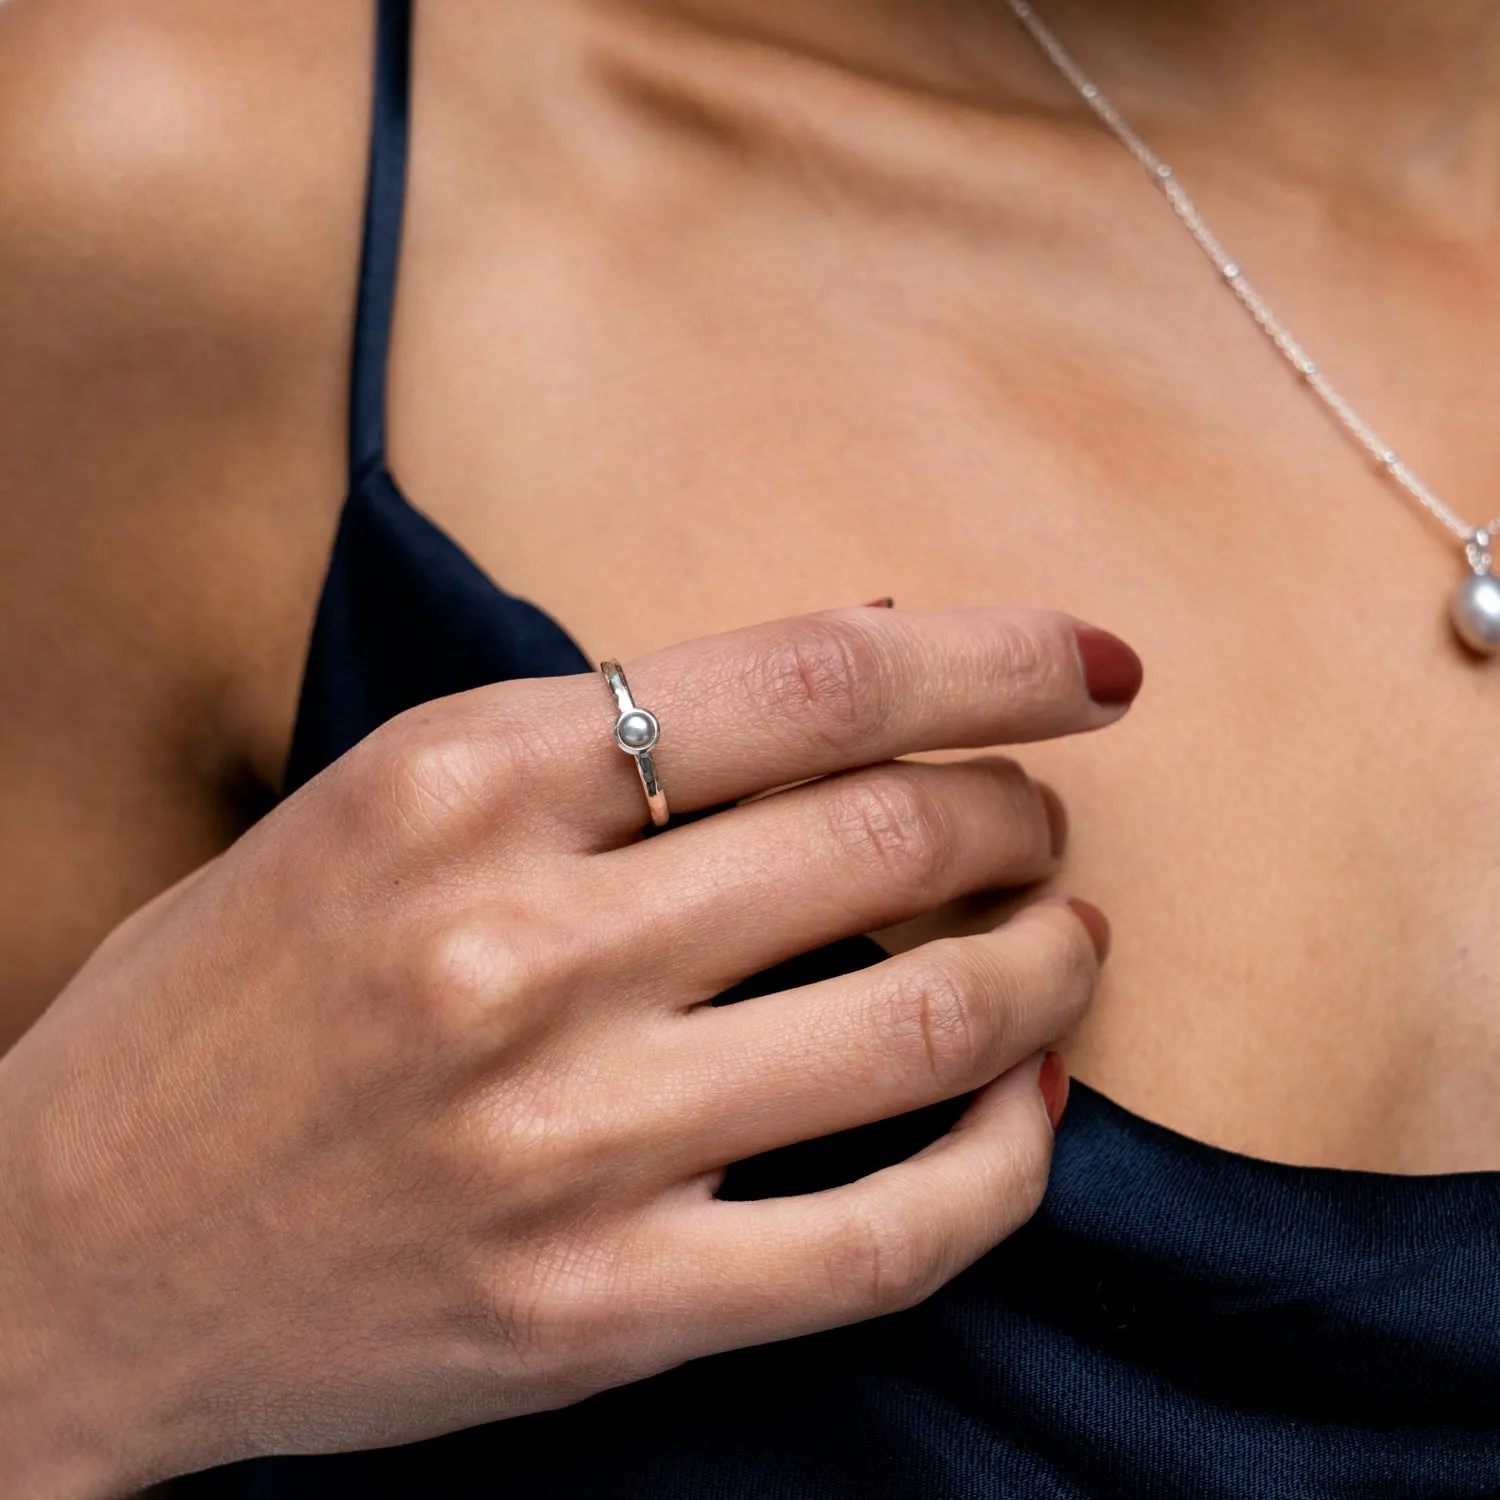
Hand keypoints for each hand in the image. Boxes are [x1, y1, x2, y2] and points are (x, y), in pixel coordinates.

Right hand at [0, 606, 1132, 1495]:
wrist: (59, 1256)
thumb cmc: (223, 1002)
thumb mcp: (377, 803)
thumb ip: (598, 745)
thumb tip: (848, 677)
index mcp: (457, 784)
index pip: (802, 679)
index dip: (987, 658)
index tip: (1091, 665)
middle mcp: (520, 949)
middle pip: (885, 835)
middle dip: (1017, 812)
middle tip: (1043, 818)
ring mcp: (567, 1143)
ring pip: (923, 1023)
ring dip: (1045, 963)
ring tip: (1069, 937)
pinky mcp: (598, 1309)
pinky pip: (886, 1238)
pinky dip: (1004, 1161)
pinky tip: (1029, 1100)